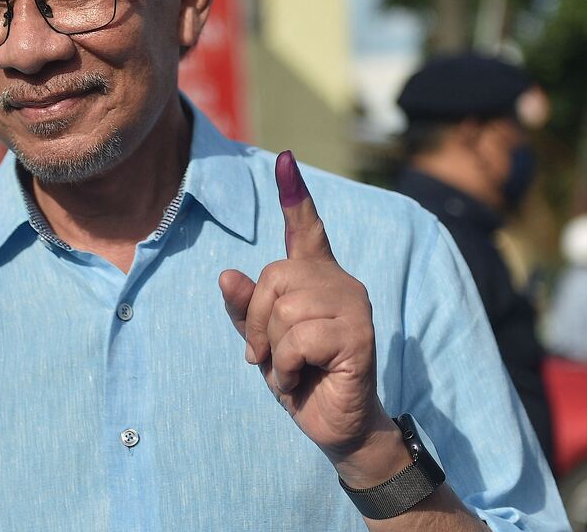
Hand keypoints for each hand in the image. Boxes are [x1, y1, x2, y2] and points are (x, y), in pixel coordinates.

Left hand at [219, 151, 399, 472]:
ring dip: (274, 350)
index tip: (285, 160)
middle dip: (257, 323)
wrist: (333, 425)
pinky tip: (305, 377)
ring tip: (294, 367)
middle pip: (273, 279)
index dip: (295, 196)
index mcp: (315, 278)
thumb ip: (244, 308)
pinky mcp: (359, 334)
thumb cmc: (299, 376)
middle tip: (270, 355)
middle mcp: (339, 282)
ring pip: (284, 310)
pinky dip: (288, 365)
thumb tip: (226, 274)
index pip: (306, 229)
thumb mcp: (261, 341)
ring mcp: (353, 305)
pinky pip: (298, 339)